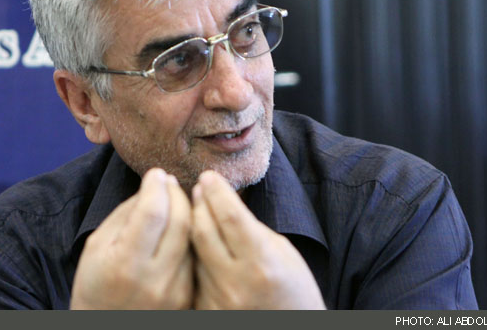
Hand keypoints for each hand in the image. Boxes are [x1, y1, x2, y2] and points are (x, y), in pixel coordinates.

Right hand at [70, 168, 193, 308]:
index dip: (156, 187)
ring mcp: (175, 291)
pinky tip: (180, 224)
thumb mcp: (97, 246)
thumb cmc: (96, 284)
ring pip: (192, 237)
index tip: (155, 173)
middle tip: (168, 180)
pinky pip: (194, 255)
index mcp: (125, 265)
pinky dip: (189, 234)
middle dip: (176, 193)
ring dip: (187, 210)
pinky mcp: (187, 297)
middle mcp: (155, 280)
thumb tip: (152, 187)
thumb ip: (126, 214)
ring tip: (175, 197)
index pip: (152, 213)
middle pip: (180, 222)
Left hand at [190, 171, 325, 309]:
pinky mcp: (205, 311)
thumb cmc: (294, 291)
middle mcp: (237, 283)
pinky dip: (194, 254)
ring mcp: (217, 300)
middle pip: (204, 230)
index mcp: (263, 263)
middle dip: (198, 203)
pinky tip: (196, 241)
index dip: (217, 192)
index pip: (231, 215)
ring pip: (194, 251)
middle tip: (197, 188)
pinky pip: (193, 274)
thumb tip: (221, 202)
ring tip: (196, 209)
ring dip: (192, 226)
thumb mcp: (284, 252)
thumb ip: (252, 228)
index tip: (208, 176)